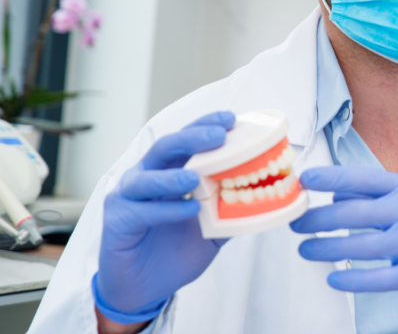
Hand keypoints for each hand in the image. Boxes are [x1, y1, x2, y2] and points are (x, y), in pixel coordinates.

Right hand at [94, 111, 234, 323]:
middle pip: (165, 148)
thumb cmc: (175, 250)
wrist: (145, 289)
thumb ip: (233, 209)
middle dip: (192, 138)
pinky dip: (167, 209)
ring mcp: (128, 198)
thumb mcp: (214, 229)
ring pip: (146, 177)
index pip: (187, 140)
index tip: (232, 118)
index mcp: (169, 171)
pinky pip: (142, 211)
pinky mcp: (118, 222)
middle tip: (218, 135)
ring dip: (173, 175)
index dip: (206, 124)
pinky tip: (190, 210)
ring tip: (196, 177)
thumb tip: (270, 197)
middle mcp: (145, 177)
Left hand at [290, 166, 397, 300]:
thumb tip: (338, 196)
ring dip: (325, 248)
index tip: (304, 178)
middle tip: (296, 223)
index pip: (363, 179)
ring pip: (358, 246)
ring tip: (306, 250)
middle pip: (352, 213)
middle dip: (317, 219)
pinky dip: (350, 279)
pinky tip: (333, 278)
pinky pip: (376, 277)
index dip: (330, 178)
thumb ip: (383, 198)